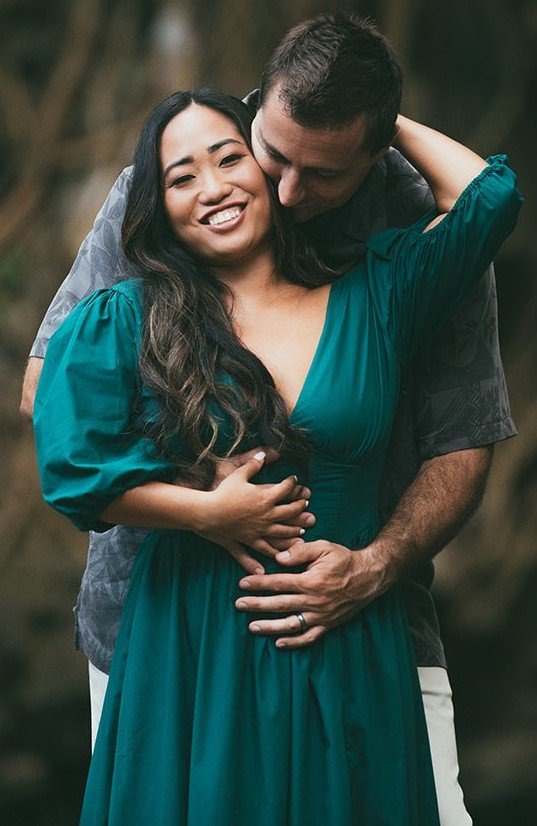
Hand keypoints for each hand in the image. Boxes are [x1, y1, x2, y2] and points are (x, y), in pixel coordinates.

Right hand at [199, 451, 313, 568]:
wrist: (208, 513)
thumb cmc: (222, 492)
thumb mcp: (238, 474)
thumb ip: (253, 464)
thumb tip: (263, 452)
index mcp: (265, 497)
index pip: (286, 489)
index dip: (292, 483)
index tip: (295, 480)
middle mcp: (267, 514)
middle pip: (290, 511)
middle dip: (300, 506)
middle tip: (305, 503)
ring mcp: (260, 529)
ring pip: (283, 531)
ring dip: (294, 529)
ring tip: (301, 529)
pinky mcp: (251, 540)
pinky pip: (266, 548)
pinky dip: (275, 552)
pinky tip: (280, 555)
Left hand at [234, 538, 392, 647]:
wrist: (370, 576)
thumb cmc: (344, 559)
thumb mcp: (323, 547)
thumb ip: (300, 551)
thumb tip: (279, 558)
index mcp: (311, 581)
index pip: (278, 583)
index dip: (259, 584)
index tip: (242, 584)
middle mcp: (314, 601)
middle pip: (280, 604)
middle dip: (257, 605)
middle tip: (238, 605)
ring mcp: (321, 615)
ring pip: (290, 624)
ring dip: (269, 626)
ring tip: (252, 627)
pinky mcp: (328, 624)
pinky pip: (309, 637)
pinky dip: (294, 642)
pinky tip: (279, 643)